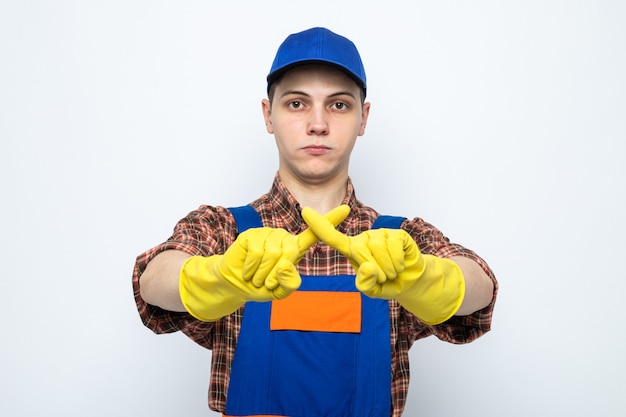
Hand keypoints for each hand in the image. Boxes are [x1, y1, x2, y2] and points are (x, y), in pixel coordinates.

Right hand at [179, 205, 349, 320]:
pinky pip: (257, 253)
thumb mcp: (279, 292)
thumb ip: (289, 283)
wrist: (234, 284)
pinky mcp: (251, 234)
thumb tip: (287, 265)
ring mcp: (268, 234)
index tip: (347, 209)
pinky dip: (251, 268)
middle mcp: (284, 238)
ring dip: (262, 273)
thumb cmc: (259, 286)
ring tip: (256, 277)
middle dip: (275, 275)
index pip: (315, 234)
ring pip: (272, 254)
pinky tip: (247, 270)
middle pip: (289, 254)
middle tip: (265, 282)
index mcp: (295, 250)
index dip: (331, 221)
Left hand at [301, 207, 464, 323]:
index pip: (332, 237)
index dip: (319, 225)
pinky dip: (398, 262)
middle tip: (383, 277)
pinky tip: (400, 264)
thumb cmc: (386, 282)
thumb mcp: (372, 290)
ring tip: (392, 271)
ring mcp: (380, 234)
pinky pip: (393, 246)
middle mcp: (363, 238)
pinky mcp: (396, 233)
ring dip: (387, 268)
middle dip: (374, 271)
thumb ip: (365, 284)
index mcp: (352, 250)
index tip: (305, 211)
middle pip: (359, 251)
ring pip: (377, 249)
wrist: (410, 281)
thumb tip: (368, 266)